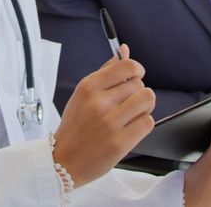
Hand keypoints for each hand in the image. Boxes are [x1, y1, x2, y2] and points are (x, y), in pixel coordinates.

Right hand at [53, 45, 155, 186]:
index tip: (137, 75)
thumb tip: (125, 49)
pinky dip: (143, 124)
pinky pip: (147, 122)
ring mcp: (110, 123)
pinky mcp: (120, 142)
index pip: (126, 66)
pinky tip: (131, 128)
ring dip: (144, 107)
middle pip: (139, 84)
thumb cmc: (76, 126)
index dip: (137, 69)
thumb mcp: (84, 94)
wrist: (64, 161)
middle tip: (128, 103)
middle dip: (138, 92)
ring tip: (133, 114)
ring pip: (147, 100)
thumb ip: (106, 72)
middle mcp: (98, 103)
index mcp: (88, 87)